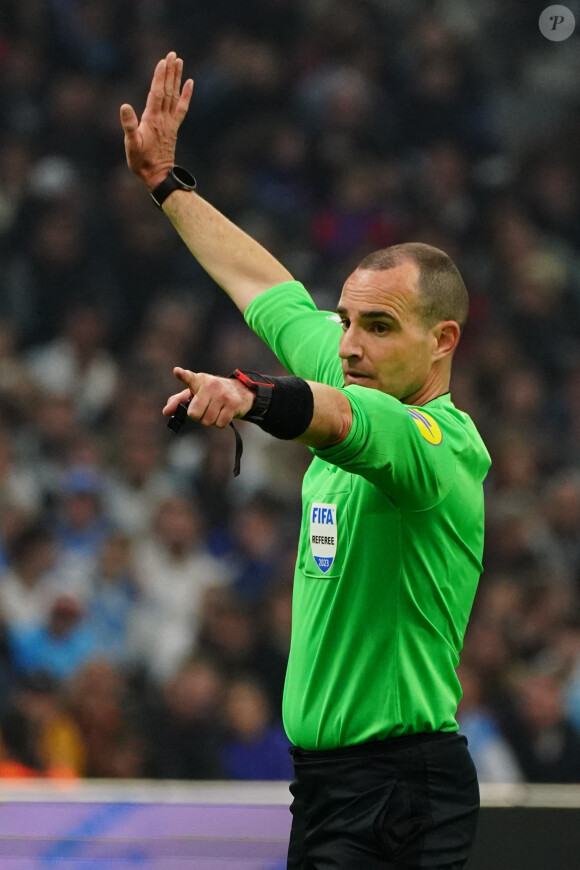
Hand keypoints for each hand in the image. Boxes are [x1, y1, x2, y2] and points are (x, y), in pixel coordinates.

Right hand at [120, 51, 193, 189]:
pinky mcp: (173, 128)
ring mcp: (170, 123)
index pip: (157, 93)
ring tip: (179, 62)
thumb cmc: (141, 162)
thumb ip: (129, 125)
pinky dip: (186, 96)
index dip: (159, 77)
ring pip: (175, 96)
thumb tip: (124, 106)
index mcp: (152, 120)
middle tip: (173, 54)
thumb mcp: (131, 145)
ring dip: (177, 78)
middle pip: (167, 91)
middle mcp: (163, 118)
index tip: (163, 61)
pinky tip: (190, 84)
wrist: (157, 176)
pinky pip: (182, 109)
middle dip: (170, 72)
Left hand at [163, 368, 254, 428]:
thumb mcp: (195, 393)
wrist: (240, 390)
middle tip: (203, 410)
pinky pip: (220, 424)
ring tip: (215, 411)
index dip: (183, 375)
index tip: (177, 372)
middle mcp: (211, 385)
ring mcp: (223, 394)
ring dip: (209, 421)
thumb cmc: (212, 393)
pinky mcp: (233, 403)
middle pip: (194, 414)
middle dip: (197, 417)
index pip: (189, 378)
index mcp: (198, 381)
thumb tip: (165, 411)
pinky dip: (220, 423)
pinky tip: (223, 414)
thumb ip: (179, 401)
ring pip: (207, 421)